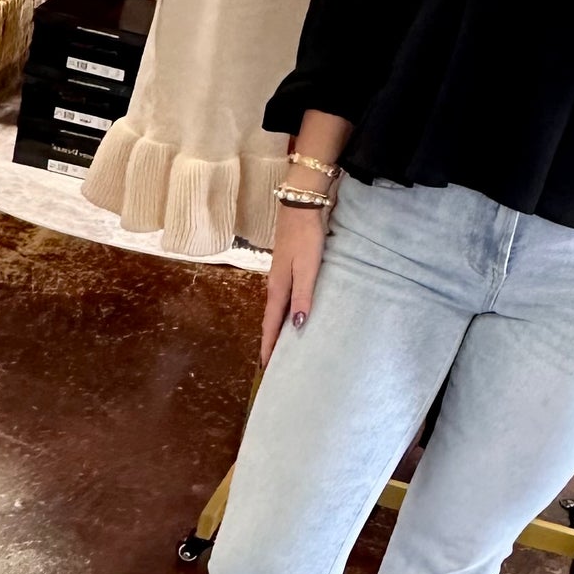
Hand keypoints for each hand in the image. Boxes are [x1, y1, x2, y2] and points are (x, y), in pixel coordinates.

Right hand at [261, 200, 326, 366]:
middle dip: (270, 340)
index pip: (271, 324)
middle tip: (273, 363)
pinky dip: (285, 311)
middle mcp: (275, 284)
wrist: (301, 205)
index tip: (265, 367)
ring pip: (277, 308)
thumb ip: (303, 296)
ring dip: (277, 326)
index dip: (269, 345)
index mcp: (278, 288)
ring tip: (282, 344)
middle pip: (271, 319)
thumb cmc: (306, 237)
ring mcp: (280, 274)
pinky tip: (292, 313)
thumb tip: (296, 327)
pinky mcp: (287, 266)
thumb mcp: (307, 268)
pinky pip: (284, 297)